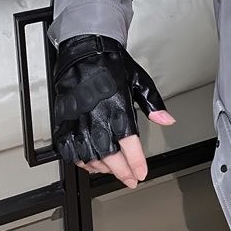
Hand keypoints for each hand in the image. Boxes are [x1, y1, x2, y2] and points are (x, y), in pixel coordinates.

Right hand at [51, 34, 175, 187]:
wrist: (85, 51)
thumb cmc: (112, 64)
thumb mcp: (140, 80)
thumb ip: (153, 104)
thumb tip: (167, 120)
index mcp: (117, 106)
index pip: (129, 143)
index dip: (136, 162)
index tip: (142, 173)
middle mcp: (96, 116)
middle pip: (109, 155)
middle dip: (122, 171)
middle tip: (131, 179)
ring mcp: (78, 120)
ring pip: (89, 156)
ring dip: (103, 168)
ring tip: (114, 170)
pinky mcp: (64, 121)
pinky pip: (69, 150)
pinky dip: (80, 161)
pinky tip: (90, 162)